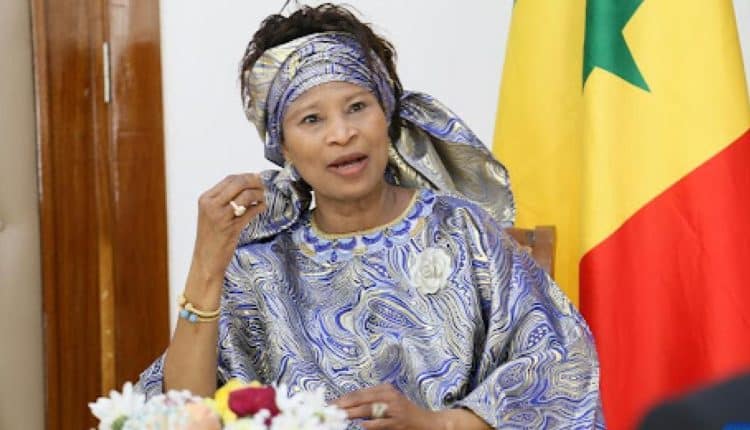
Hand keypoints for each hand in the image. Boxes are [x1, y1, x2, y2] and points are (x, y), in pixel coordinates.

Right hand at [187, 174, 265, 300]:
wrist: (206, 260)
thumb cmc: (211, 237)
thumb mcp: (212, 214)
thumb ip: (225, 199)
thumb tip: (247, 185)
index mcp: (205, 199)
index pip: (229, 179)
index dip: (246, 176)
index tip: (257, 178)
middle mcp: (211, 205)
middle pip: (238, 184)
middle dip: (254, 182)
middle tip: (263, 185)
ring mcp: (220, 217)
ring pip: (245, 196)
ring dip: (258, 195)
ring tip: (263, 198)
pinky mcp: (231, 228)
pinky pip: (250, 212)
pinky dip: (259, 207)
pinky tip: (262, 207)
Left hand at [333, 384, 441, 429]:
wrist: (427, 423)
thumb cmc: (404, 414)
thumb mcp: (389, 402)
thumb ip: (371, 403)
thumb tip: (347, 407)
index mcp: (384, 389)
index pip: (358, 393)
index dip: (343, 398)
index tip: (329, 404)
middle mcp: (389, 396)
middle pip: (361, 399)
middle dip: (344, 405)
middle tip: (330, 410)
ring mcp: (394, 409)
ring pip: (369, 409)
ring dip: (353, 413)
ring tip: (341, 416)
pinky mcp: (398, 422)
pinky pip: (380, 423)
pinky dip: (371, 424)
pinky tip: (362, 425)